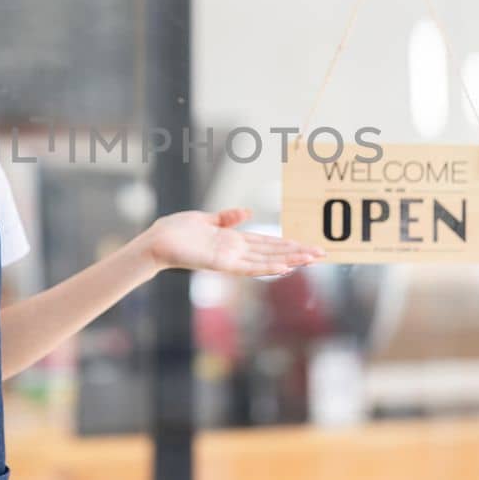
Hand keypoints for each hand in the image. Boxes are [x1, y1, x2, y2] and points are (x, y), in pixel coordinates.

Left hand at [138, 207, 324, 276]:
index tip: (307, 245)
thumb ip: (227, 218)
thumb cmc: (176, 231)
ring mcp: (229, 259)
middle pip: (273, 252)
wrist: (156, 242)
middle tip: (322, 254)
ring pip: (266, 261)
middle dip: (297, 253)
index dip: (288, 244)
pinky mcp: (221, 263)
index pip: (267, 243)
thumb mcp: (206, 219)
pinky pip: (247, 267)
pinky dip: (266, 267)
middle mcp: (235, 252)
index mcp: (233, 241)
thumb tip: (246, 212)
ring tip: (311, 259)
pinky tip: (283, 267)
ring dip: (289, 260)